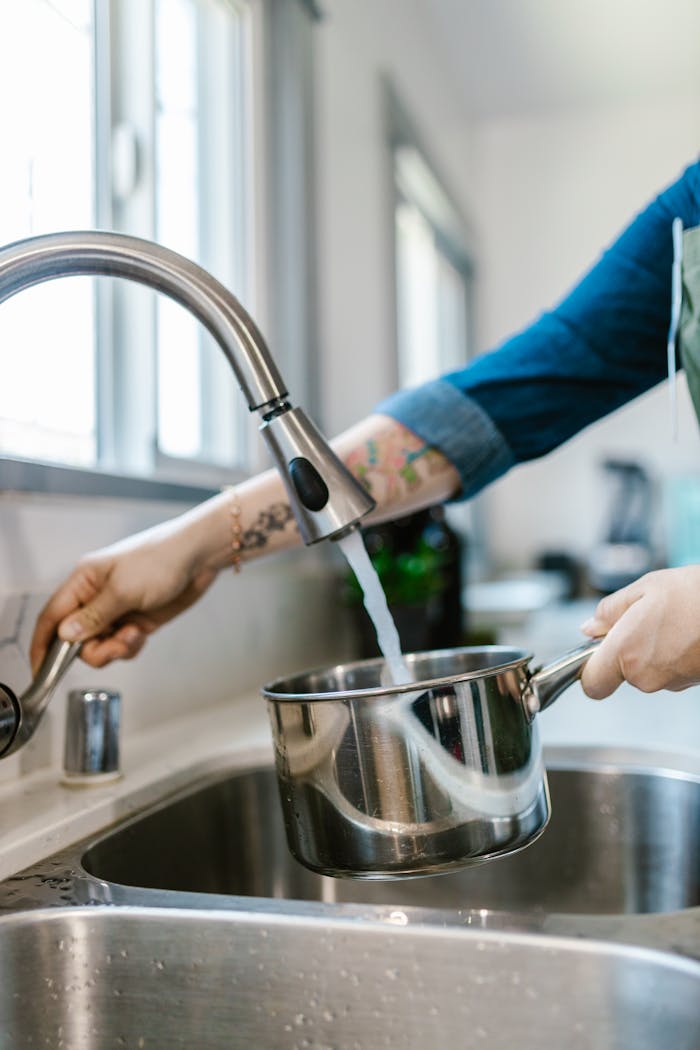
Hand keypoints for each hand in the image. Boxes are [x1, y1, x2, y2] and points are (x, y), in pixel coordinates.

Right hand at [30, 523, 218, 672]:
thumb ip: (93, 616)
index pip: (52, 617)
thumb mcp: (123, 590)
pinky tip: (141, 634)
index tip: (41, 671)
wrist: (199, 558)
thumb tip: (64, 636)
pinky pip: (121, 645)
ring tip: (134, 635)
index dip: (43, 645)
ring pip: (100, 645)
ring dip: (115, 648)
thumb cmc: (160, 560)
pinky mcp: (135, 620)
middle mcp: (95, 598)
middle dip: (94, 650)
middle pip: (76, 640)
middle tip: (115, 646)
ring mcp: (116, 611)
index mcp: (84, 582)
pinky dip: (129, 646)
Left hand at [580, 566, 699, 698]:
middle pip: (622, 673)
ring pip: (648, 671)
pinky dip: (673, 654)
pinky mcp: (691, 683)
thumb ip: (609, 611)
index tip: (594, 654)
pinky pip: (670, 670)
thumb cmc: (694, 594)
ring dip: (652, 649)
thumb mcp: (642, 589)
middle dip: (626, 649)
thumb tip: (589, 628)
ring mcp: (671, 682)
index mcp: (625, 652)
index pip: (593, 684)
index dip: (590, 670)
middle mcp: (645, 676)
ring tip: (670, 621)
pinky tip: (685, 631)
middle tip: (643, 618)